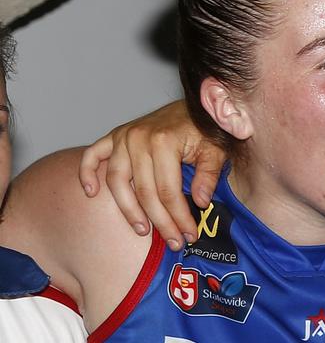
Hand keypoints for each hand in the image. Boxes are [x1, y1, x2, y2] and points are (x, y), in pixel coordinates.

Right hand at [79, 100, 224, 250]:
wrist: (193, 104)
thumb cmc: (204, 128)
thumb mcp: (214, 149)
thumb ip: (208, 174)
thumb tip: (200, 202)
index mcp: (164, 141)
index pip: (168, 190)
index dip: (179, 216)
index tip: (189, 235)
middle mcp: (139, 138)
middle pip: (144, 191)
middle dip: (160, 221)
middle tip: (172, 242)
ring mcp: (123, 137)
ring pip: (117, 181)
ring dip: (128, 209)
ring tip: (142, 230)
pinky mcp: (114, 136)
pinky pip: (93, 155)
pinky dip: (87, 172)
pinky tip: (91, 193)